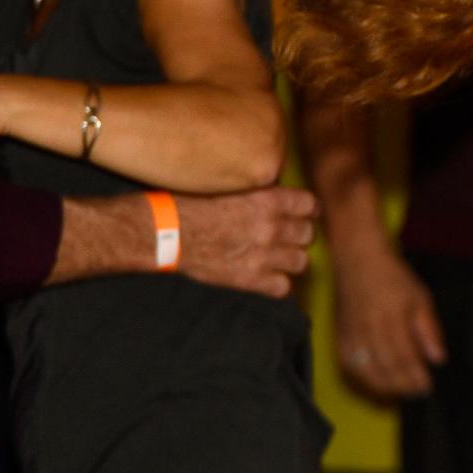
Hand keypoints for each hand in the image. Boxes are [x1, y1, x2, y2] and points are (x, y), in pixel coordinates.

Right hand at [175, 186, 317, 298]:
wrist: (163, 233)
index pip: (309, 205)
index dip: (308, 210)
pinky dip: (276, 284)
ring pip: (300, 262)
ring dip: (290, 260)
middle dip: (298, 235)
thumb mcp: (227, 185)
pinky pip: (282, 287)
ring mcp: (262, 255)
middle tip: (286, 237)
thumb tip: (273, 191)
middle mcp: (270, 227)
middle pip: (307, 234)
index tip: (306, 213)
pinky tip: (266, 278)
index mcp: (266, 200)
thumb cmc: (187, 204)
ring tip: (278, 258)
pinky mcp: (249, 279)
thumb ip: (256, 191)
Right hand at [334, 247, 447, 401]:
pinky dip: (362, 379)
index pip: (405, 357)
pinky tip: (375, 384)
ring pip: (366, 370)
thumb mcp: (421, 298)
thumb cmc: (394, 278)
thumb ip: (429, 330)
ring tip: (401, 393)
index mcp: (391, 319)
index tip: (427, 386)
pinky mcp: (339, 336)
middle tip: (417, 394)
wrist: (358, 261)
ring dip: (384, 387)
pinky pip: (349, 365)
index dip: (415, 376)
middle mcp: (369, 329)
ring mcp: (351, 334)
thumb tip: (438, 359)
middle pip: (386, 367)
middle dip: (403, 385)